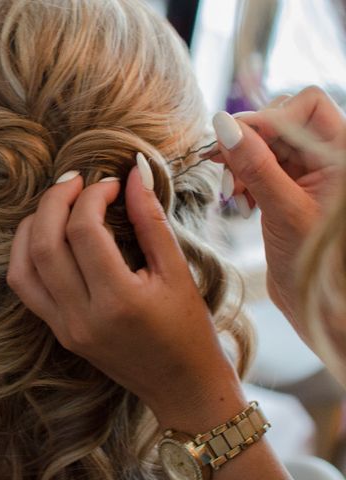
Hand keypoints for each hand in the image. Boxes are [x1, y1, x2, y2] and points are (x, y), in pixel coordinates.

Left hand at [8, 167, 245, 429]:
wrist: (181, 386)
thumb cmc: (190, 330)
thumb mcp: (177, 272)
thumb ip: (151, 220)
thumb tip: (134, 173)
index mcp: (119, 300)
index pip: (83, 231)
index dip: (93, 195)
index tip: (111, 183)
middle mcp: (82, 316)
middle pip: (45, 243)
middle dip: (54, 200)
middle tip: (75, 180)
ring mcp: (65, 328)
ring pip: (23, 266)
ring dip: (32, 226)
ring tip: (57, 204)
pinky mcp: (59, 332)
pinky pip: (25, 287)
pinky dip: (26, 254)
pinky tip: (46, 235)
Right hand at [212, 86, 345, 336]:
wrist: (316, 304)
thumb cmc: (316, 264)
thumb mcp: (284, 210)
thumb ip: (256, 164)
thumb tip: (224, 124)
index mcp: (342, 155)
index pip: (307, 105)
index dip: (269, 117)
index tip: (237, 141)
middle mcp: (327, 158)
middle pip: (280, 123)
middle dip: (248, 143)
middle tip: (222, 167)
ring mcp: (307, 173)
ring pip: (264, 145)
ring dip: (241, 163)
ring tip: (233, 194)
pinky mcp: (287, 189)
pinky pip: (258, 167)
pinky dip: (243, 179)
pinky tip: (240, 201)